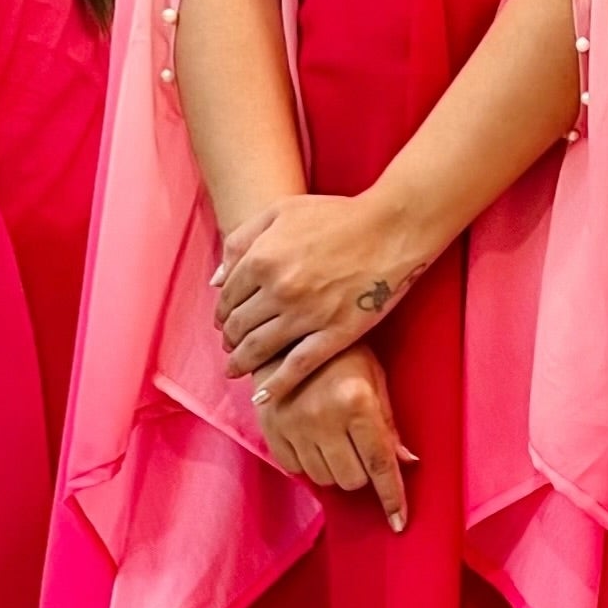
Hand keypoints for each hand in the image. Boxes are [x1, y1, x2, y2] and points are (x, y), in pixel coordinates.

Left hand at [215, 190, 424, 396]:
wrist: (391, 227)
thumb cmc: (338, 216)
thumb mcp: (281, 211)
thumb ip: (241, 241)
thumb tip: (216, 279)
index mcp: (262, 258)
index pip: (228, 297)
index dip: (222, 313)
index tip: (225, 322)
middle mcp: (279, 289)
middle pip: (239, 326)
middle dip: (230, 339)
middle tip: (230, 346)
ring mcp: (307, 315)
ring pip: (260, 349)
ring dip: (242, 362)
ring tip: (236, 368)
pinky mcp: (335, 333)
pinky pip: (298, 366)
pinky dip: (277, 385)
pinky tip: (262, 396)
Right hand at [255, 349, 416, 529]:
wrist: (287, 335)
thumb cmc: (341, 355)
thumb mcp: (374, 378)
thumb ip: (388, 423)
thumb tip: (407, 462)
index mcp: (357, 402)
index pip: (380, 464)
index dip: (392, 498)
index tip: (399, 524)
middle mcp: (325, 418)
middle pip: (352, 479)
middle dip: (362, 472)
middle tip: (358, 448)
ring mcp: (295, 426)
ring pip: (325, 479)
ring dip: (336, 470)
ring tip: (334, 440)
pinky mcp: (272, 430)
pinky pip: (297, 470)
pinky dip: (309, 464)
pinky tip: (312, 439)